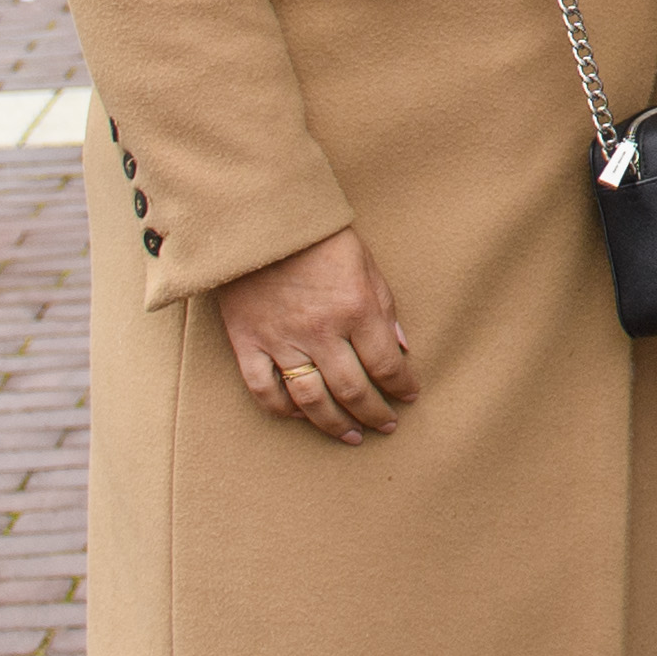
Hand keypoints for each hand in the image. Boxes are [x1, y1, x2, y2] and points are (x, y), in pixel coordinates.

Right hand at [217, 226, 416, 443]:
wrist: (260, 219)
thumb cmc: (320, 238)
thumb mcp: (367, 265)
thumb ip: (385, 309)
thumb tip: (401, 350)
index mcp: (356, 308)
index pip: (386, 364)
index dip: (401, 386)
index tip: (409, 396)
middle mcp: (321, 331)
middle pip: (352, 390)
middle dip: (374, 413)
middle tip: (386, 426)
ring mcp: (281, 340)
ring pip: (310, 400)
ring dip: (334, 425)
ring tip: (351, 436)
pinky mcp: (247, 342)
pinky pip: (264, 389)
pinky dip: (283, 410)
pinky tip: (300, 416)